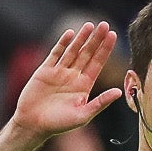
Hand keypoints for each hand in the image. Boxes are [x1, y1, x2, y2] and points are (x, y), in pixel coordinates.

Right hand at [10, 23, 122, 140]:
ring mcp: (59, 72)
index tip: (113, 35)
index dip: (105, 49)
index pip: (98, 63)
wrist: (32, 125)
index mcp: (84, 86)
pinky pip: (55, 54)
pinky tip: (70, 34)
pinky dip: (62, 44)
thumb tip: (119, 92)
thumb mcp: (83, 115)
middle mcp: (73, 76)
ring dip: (81, 38)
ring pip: (72, 51)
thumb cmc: (58, 124)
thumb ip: (100, 103)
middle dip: (96, 39)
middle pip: (87, 54)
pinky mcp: (44, 71)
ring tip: (90, 25)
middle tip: (104, 25)